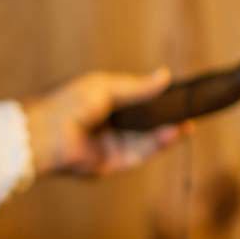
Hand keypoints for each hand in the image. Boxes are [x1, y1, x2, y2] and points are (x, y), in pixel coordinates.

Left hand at [22, 69, 190, 178]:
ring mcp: (112, 145)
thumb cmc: (69, 103)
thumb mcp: (106, 87)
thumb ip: (137, 87)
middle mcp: (111, 125)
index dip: (161, 99)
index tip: (183, 94)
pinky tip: (173, 133)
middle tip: (192, 111)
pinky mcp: (112, 163)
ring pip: (147, 140)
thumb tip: (166, 75)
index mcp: (106, 103)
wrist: (47, 133)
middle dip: (169, 118)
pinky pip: (140, 154)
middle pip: (147, 123)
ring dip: (168, 132)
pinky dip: (157, 145)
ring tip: (188, 123)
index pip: (140, 101)